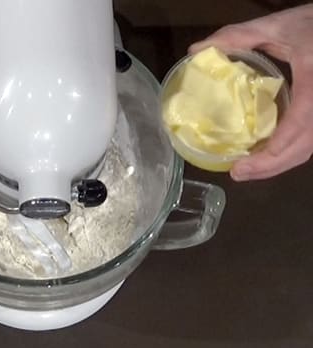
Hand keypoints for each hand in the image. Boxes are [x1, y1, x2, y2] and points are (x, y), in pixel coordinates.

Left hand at [189, 4, 312, 180]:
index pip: (300, 121)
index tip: (245, 163)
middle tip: (237, 173)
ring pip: (309, 149)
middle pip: (304, 147)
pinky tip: (263, 155)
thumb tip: (196, 51)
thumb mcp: (277, 25)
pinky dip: (286, 153)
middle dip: (270, 166)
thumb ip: (237, 36)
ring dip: (278, 164)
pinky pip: (308, 141)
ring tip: (246, 170)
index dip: (275, 147)